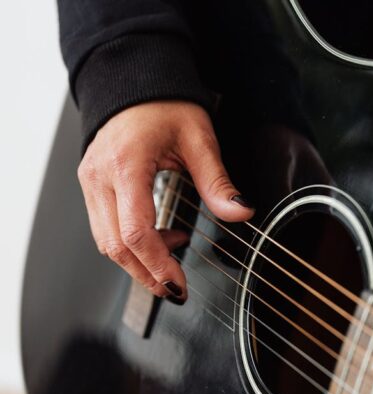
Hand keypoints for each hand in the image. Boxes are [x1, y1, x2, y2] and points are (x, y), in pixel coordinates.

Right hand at [77, 101, 253, 303]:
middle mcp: (99, 177)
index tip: (178, 285)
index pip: (135, 231)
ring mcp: (90, 182)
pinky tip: (160, 238)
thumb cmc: (165, 104)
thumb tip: (240, 213)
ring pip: (105, 240)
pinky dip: (131, 242)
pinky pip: (105, 226)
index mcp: (126, 165)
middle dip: (145, 273)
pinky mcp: (92, 185)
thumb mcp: (199, 139)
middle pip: (114, 245)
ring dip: (138, 260)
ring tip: (172, 263)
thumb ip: (217, 181)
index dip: (157, 264)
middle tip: (175, 289)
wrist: (135, 83)